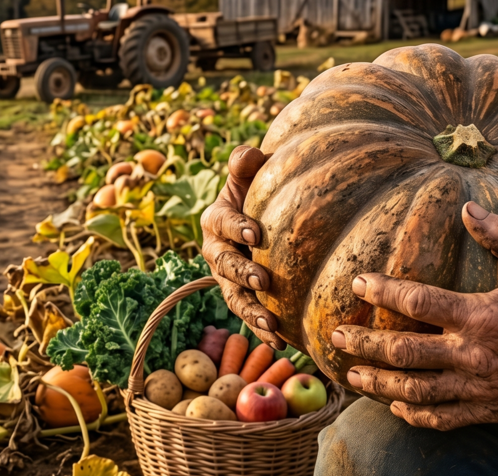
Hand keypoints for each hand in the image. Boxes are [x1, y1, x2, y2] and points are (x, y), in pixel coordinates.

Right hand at [201, 145, 284, 348]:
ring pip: (234, 297)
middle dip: (241, 273)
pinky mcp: (244, 297)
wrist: (264, 214)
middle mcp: (215, 252)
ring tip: (271, 323)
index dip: (236, 228)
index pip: (222, 223)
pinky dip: (262, 330)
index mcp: (215, 220)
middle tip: (263, 279)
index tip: (256, 234)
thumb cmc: (259, 188)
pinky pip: (250, 315)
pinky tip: (282, 342)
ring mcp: (228, 279)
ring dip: (251, 311)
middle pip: (223, 265)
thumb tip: (249, 155)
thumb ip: (245, 162)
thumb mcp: (251, 173)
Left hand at [332, 202, 497, 429]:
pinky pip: (442, 417)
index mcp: (483, 316)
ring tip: (352, 374)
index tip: (358, 284)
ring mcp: (480, 388)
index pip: (419, 302)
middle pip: (404, 353)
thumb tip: (468, 205)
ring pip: (415, 391)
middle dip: (364, 345)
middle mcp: (475, 355)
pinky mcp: (489, 411)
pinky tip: (394, 406)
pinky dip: (414, 414)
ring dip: (378, 383)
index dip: (383, 292)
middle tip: (336, 337)